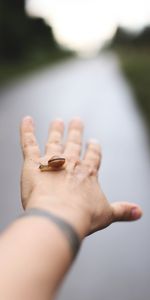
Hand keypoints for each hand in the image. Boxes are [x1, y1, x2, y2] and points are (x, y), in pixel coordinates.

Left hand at [20, 116, 141, 237]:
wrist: (60, 216)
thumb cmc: (82, 216)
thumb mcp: (107, 214)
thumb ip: (122, 211)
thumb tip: (139, 213)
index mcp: (88, 172)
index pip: (93, 155)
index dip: (93, 148)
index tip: (93, 141)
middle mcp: (71, 162)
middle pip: (74, 142)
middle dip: (76, 131)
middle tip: (76, 120)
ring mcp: (52, 161)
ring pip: (54, 140)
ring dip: (55, 130)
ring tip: (57, 121)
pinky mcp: (34, 163)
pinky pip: (29, 142)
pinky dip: (26, 130)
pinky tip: (26, 120)